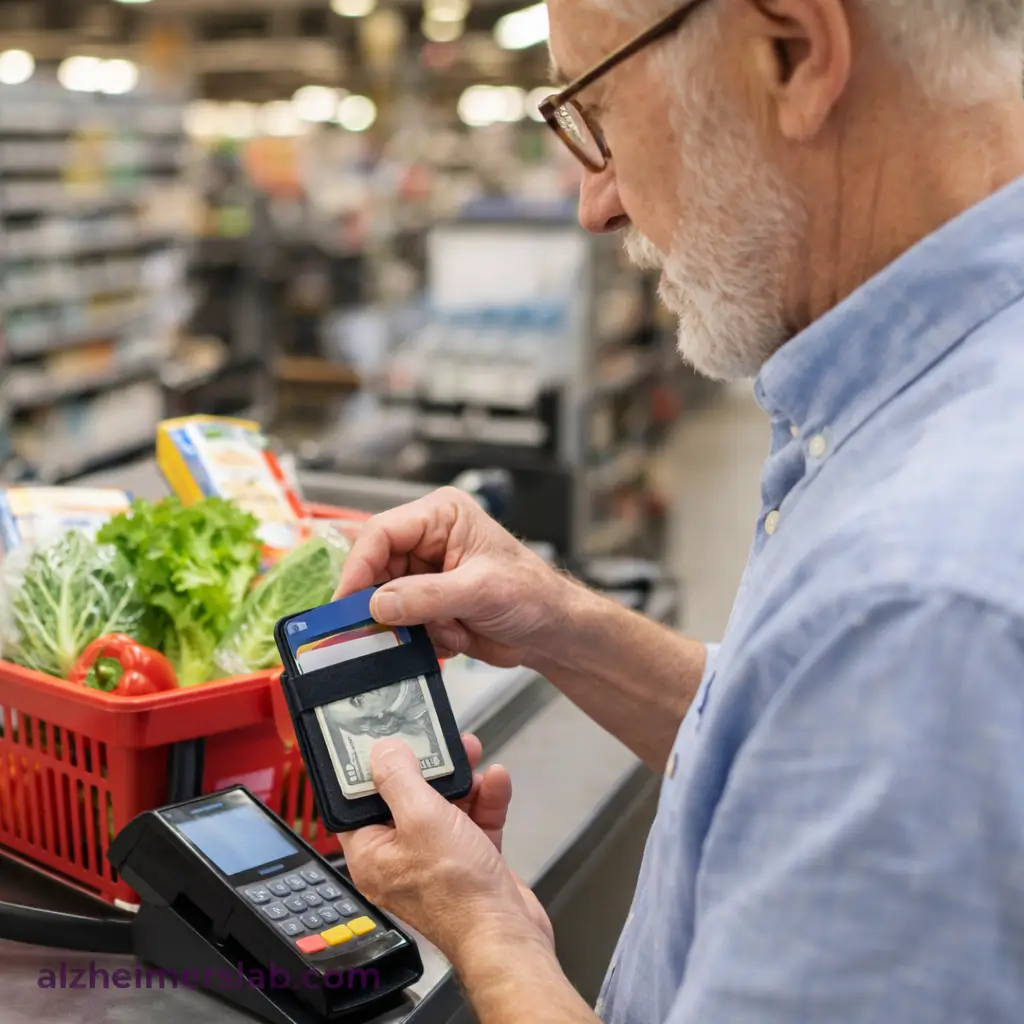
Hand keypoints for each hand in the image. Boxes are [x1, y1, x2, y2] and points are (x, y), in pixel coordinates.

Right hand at [334, 486, 571, 667]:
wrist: (553, 631)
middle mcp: (428, 539)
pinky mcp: (427, 603)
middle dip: (386, 604)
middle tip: (387, 631)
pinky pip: (401, 623)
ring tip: (450, 630)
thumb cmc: (532, 594)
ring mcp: (426, 573)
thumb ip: (427, 596)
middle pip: (376, 568)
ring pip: (386, 601)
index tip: (346, 601)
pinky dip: (424, 637)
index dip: (359, 566)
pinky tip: (457, 637)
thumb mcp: (480, 591)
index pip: (382, 532)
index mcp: (441, 515)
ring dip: (413, 625)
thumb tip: (378, 604)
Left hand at [339, 734, 553, 964]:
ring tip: (472, 753)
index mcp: (372, 853)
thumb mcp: (420, 818)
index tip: (383, 738)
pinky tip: (496, 781)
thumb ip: (399, 778)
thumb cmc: (457, 894)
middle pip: (407, 797)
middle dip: (428, 766)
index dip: (371, 768)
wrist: (506, 933)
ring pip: (445, 805)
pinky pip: (474, 820)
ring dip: (462, 779)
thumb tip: (382, 751)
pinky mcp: (470, 861)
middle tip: (437, 740)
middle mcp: (401, 856)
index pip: (359, 802)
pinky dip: (486, 799)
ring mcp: (438, 859)